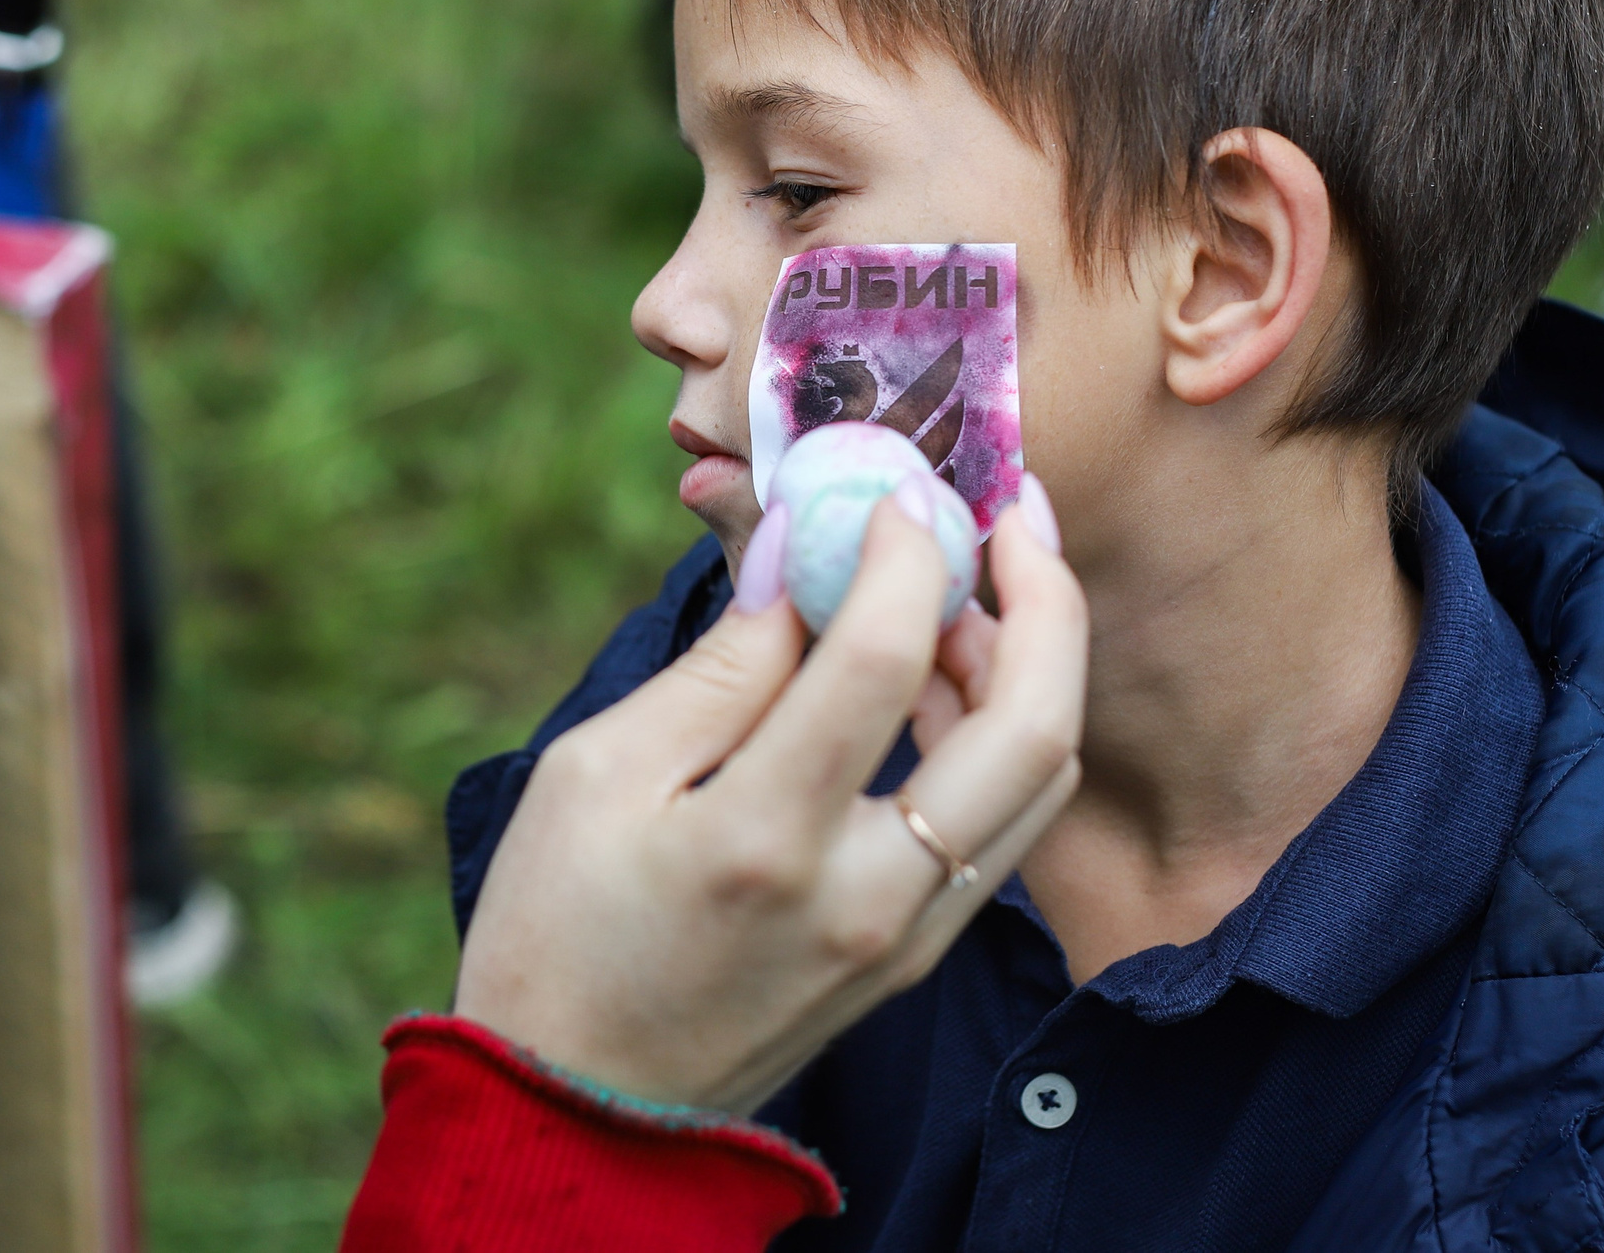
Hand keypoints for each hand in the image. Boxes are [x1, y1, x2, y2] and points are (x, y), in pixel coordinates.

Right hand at [452, 477, 1085, 1112]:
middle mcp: (867, 895)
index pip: (885, 659)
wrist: (578, 1111)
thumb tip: (805, 550)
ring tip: (962, 587)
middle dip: (1045, 597)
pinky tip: (939, 678)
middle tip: (1011, 512)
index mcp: (764, 838)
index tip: (891, 490)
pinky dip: (999, 733)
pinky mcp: (919, 957)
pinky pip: (1004, 827)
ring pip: (1040, 778)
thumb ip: (719, 664)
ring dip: (1031, 662)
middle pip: (1032, 727)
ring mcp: (909, 937)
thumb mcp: (594, 773)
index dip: (903, 549)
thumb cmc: (559, 930)